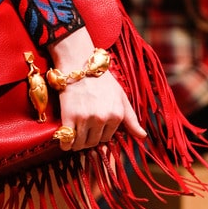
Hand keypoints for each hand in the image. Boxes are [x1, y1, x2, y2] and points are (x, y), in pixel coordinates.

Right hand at [47, 27, 146, 151]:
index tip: (94, 126)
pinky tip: (65, 141)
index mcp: (116, 115)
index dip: (99, 133)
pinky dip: (65, 144)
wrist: (79, 64)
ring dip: (77, 142)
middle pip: (94, 142)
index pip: (107, 138)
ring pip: (81, 144)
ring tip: (74, 133)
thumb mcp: (120, 96)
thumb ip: (131, 118)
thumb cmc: (101, 80)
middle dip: (88, 138)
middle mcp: (102, 118)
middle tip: (83, 128)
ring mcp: (85, 118)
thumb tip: (142, 136)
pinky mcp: (69, 116)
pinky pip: (68, 140)